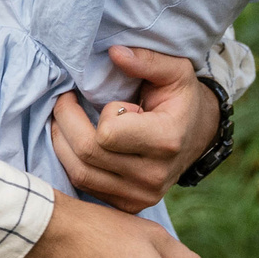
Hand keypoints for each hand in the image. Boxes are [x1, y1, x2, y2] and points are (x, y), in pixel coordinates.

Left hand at [50, 46, 222, 212]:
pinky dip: (71, 163)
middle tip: (65, 100)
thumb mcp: (174, 71)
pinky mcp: (129, 205)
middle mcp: (153, 175)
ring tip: (64, 119)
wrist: (197, 136)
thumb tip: (114, 52)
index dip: (102, 113)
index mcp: (166, 141)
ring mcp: (141, 195)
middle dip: (66, 122)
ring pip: (79, 174)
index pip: (107, 134)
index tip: (112, 102)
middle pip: (87, 154)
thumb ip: (146, 61)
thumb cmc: (181, 99)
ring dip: (62, 142)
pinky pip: (85, 187)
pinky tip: (74, 142)